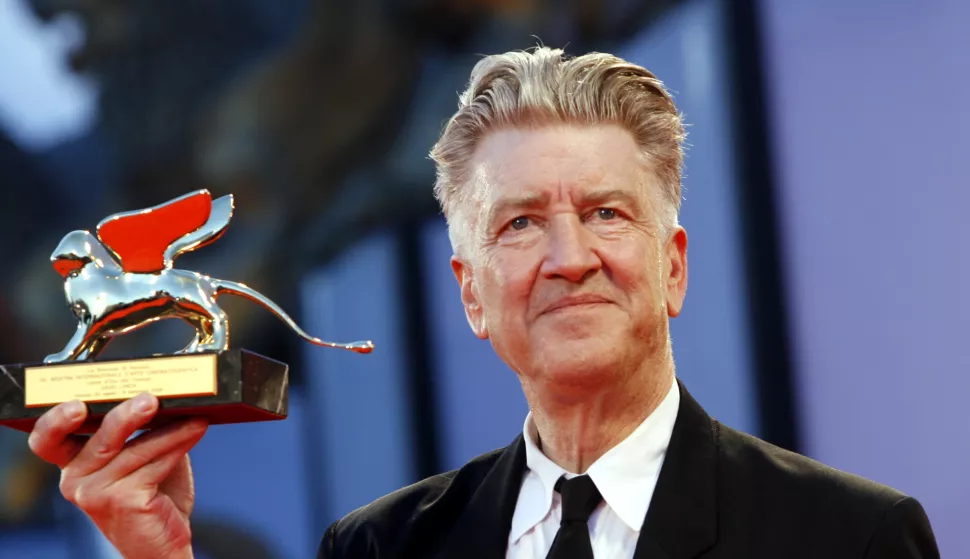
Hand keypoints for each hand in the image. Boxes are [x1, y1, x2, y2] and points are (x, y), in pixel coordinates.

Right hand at [27, 393, 207, 558]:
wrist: (161, 544)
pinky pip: (155, 464)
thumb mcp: (139, 458)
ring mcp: (97, 494)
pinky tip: (196, 429)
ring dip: (171, 429)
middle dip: (126, 416)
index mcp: (74, 463)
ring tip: (195, 415)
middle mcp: (76, 480)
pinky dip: (180, 443)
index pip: (48, 440)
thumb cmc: (150, 497)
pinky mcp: (123, 502)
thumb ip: (140, 429)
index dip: (55, 421)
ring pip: (136, 449)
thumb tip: (165, 394)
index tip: (76, 404)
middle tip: (150, 400)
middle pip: (100, 439)